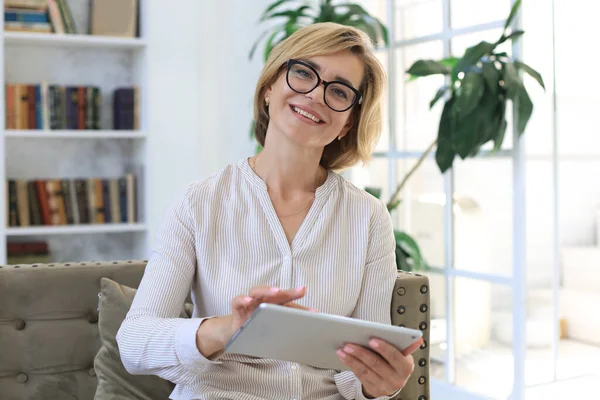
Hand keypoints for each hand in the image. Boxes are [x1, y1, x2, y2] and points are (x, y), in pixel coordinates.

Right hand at [196, 285, 311, 357]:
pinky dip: (243, 299)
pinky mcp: (236, 308)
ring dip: (267, 290)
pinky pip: (237, 301)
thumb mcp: (273, 330)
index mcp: (273, 306)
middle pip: (276, 294)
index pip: (289, 304)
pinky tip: (249, 301)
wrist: (235, 334)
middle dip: (289, 292)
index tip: (314, 312)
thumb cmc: (257, 329)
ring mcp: (249, 303)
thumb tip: (304, 337)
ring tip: (276, 291)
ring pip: (257, 291)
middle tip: (301, 291)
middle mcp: (262, 301)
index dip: (301, 309)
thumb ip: (285, 329)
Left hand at [336, 337, 422, 397]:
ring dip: (352, 359)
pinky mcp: (374, 390)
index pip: (395, 357)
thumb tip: (397, 333)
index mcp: (406, 367)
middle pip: (377, 364)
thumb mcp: (400, 352)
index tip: (371, 340)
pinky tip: (343, 357)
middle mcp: (397, 380)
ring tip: (342, 349)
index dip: (384, 348)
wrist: (394, 379)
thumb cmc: (395, 359)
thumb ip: (396, 342)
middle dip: (361, 353)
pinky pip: (361, 377)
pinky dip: (351, 365)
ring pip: (366, 371)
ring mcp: (385, 387)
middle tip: (348, 344)